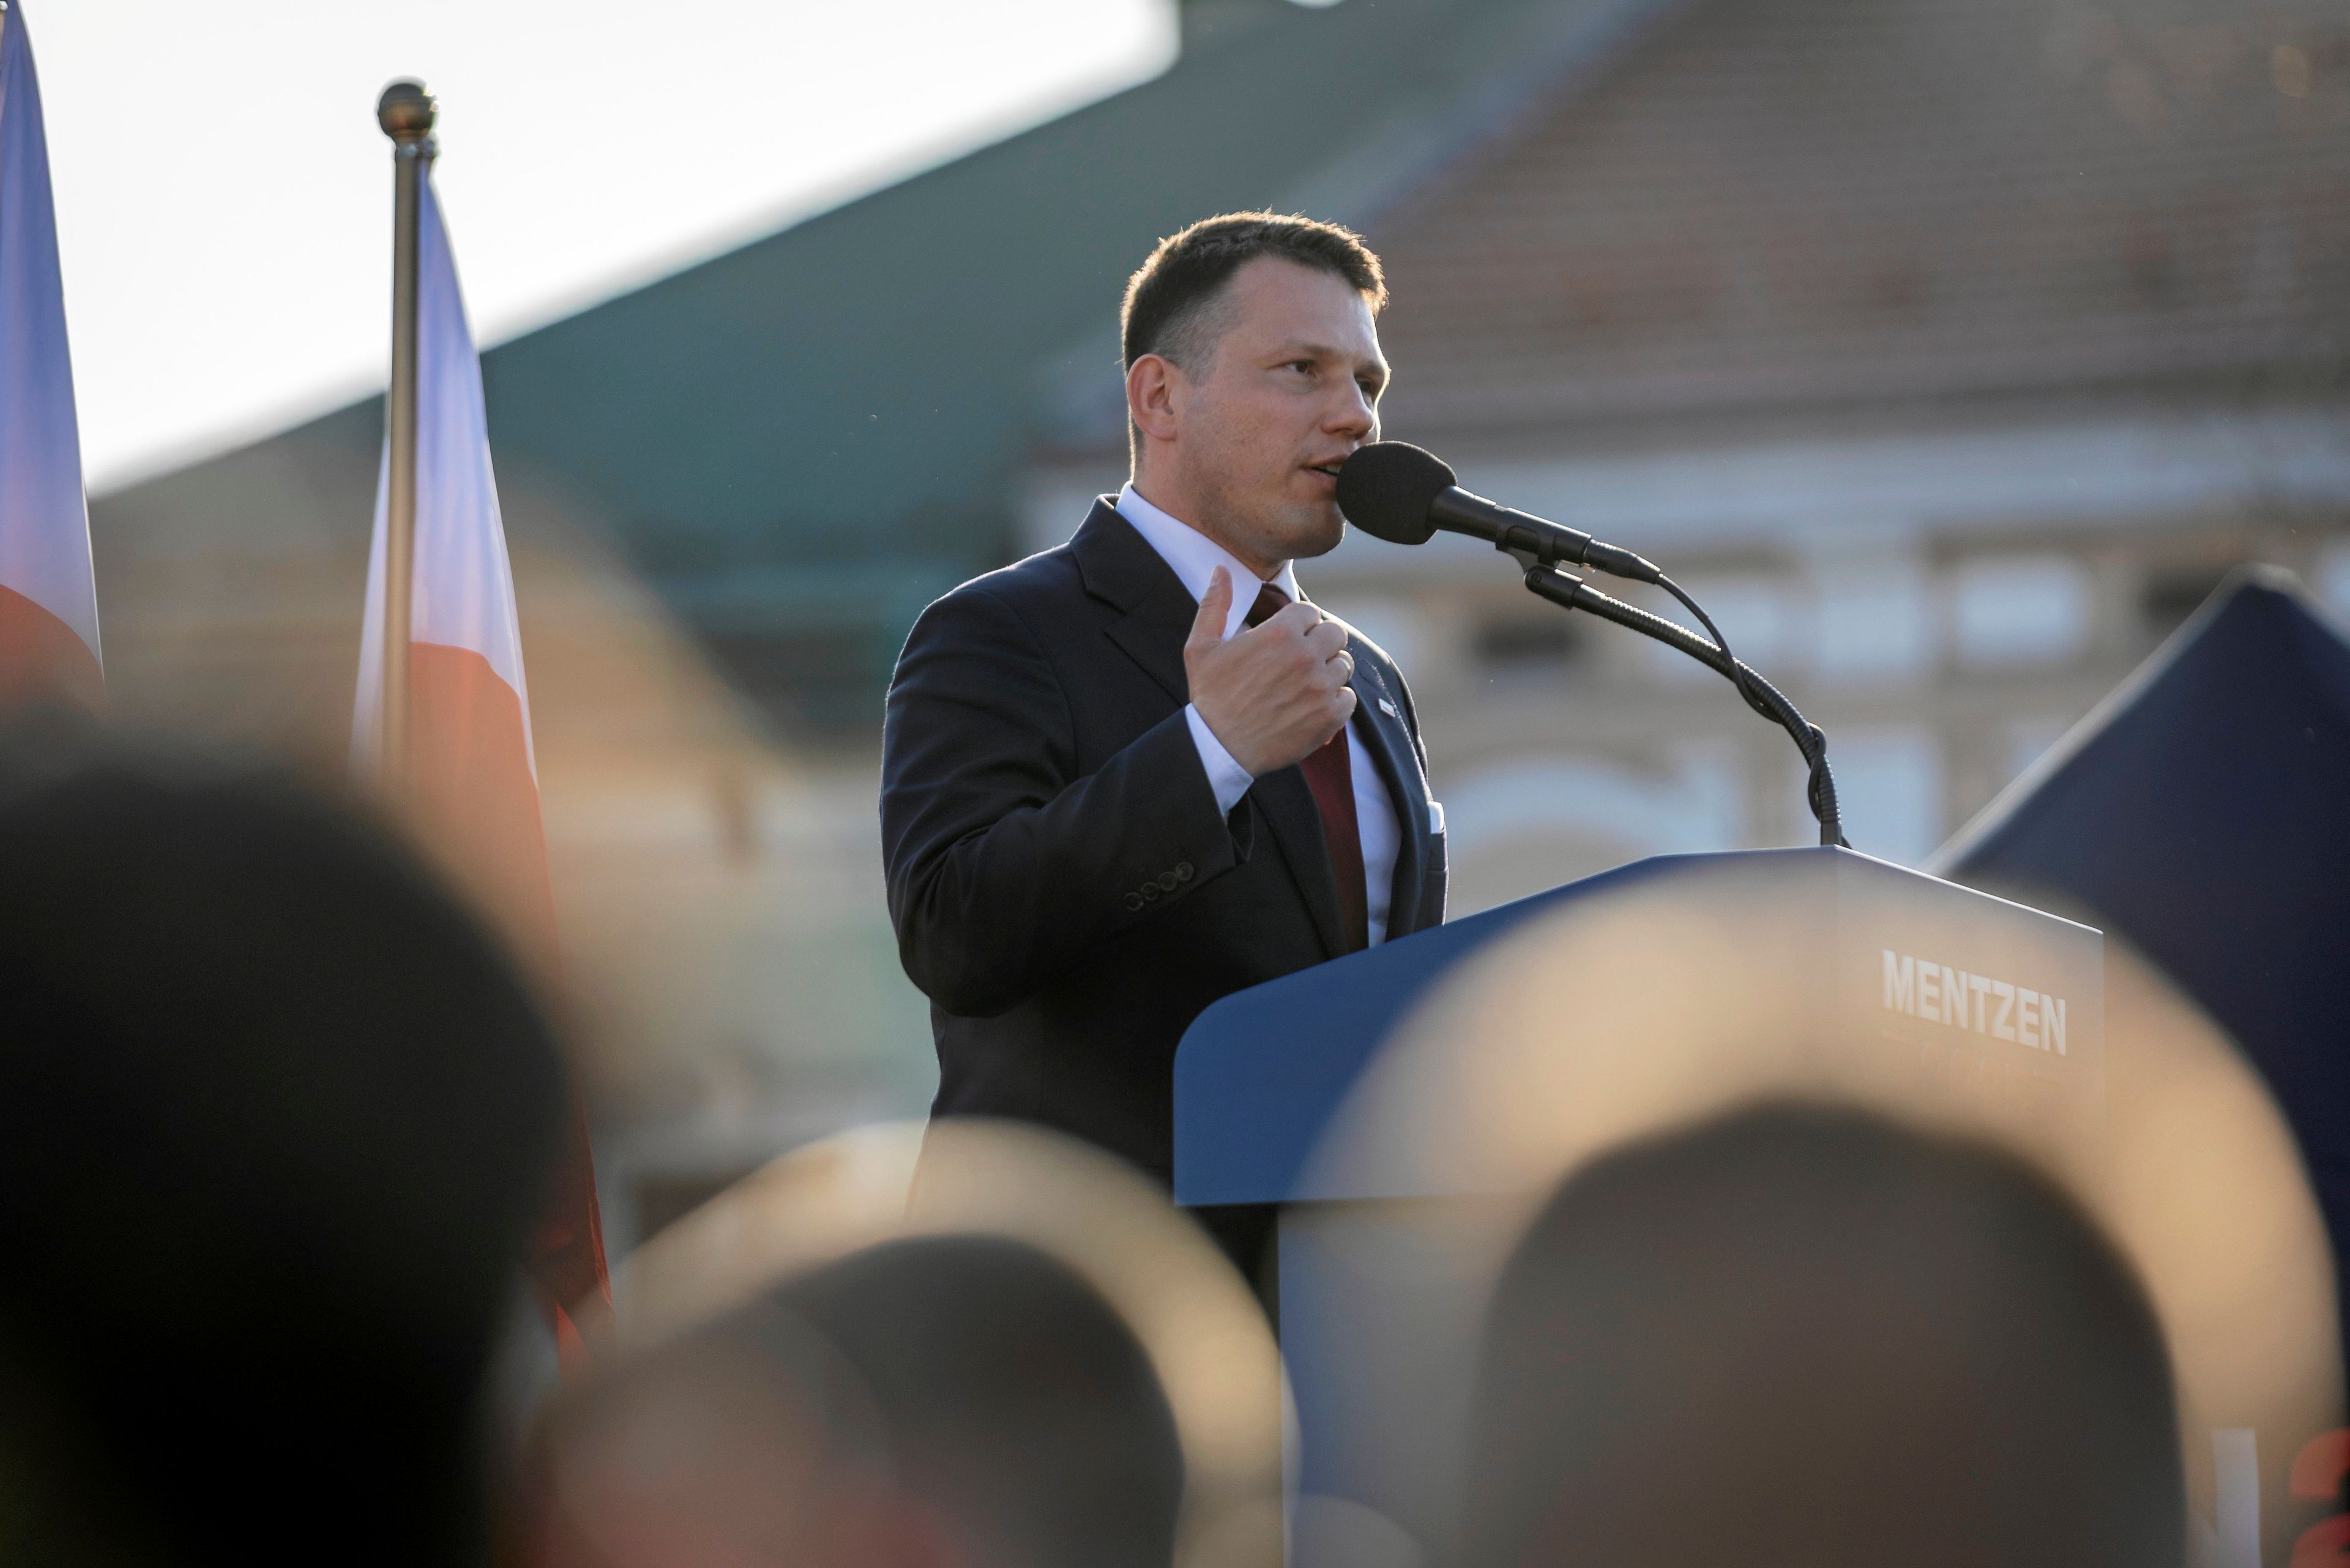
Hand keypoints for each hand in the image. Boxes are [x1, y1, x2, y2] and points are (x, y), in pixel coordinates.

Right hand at [1184, 567, 1356, 776]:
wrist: (1219, 747)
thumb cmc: (1210, 696)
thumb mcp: (1201, 646)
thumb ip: (1215, 604)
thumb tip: (1221, 570)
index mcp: (1279, 634)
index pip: (1311, 612)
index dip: (1301, 623)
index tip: (1290, 637)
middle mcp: (1305, 657)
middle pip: (1336, 633)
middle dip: (1321, 642)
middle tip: (1303, 658)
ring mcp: (1321, 688)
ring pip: (1344, 665)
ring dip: (1329, 671)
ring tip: (1306, 683)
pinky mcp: (1329, 717)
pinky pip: (1349, 698)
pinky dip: (1335, 700)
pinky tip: (1312, 705)